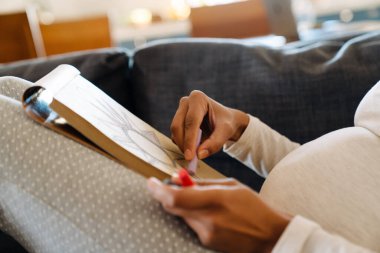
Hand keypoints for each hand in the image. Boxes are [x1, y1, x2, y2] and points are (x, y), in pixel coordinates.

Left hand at [147, 177, 290, 252]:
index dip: (158, 190)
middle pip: (172, 207)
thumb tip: (177, 178)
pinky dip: (191, 215)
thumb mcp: (230, 185)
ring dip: (182, 205)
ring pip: (181, 216)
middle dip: (166, 195)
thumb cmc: (252, 206)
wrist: (269, 235)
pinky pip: (191, 225)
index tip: (150, 182)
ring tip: (200, 199)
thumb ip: (201, 182)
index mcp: (216, 200)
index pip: (175, 198)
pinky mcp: (207, 243)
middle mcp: (208, 220)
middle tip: (170, 184)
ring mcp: (206, 235)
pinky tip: (208, 212)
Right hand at [171, 90, 248, 160]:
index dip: (189, 139)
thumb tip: (199, 155)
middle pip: (178, 125)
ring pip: (175, 132)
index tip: (190, 156)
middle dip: (183, 144)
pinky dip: (183, 145)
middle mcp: (186, 102)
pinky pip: (175, 136)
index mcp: (198, 98)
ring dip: (183, 145)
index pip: (191, 120)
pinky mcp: (177, 121)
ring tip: (197, 153)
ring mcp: (179, 111)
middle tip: (190, 159)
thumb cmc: (226, 123)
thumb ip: (214, 143)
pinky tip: (194, 147)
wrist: (225, 121)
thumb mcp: (225, 132)